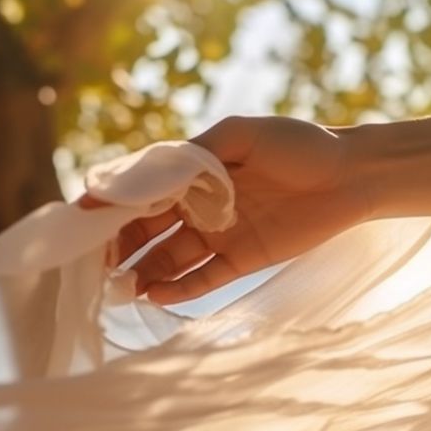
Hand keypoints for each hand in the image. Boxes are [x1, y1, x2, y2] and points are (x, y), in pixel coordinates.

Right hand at [81, 116, 371, 304]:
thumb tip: (144, 174)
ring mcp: (219, 234)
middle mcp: (199, 204)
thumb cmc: (297, 145)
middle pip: (146, 229)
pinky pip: (203, 279)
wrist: (351, 174)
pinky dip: (180, 289)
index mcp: (193, 172)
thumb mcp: (240, 134)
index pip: (141, 191)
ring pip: (168, 258)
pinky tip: (158, 295)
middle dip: (118, 245)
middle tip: (96, 264)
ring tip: (122, 288)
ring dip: (144, 272)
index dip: (110, 204)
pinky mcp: (242, 259)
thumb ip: (193, 153)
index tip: (79, 219)